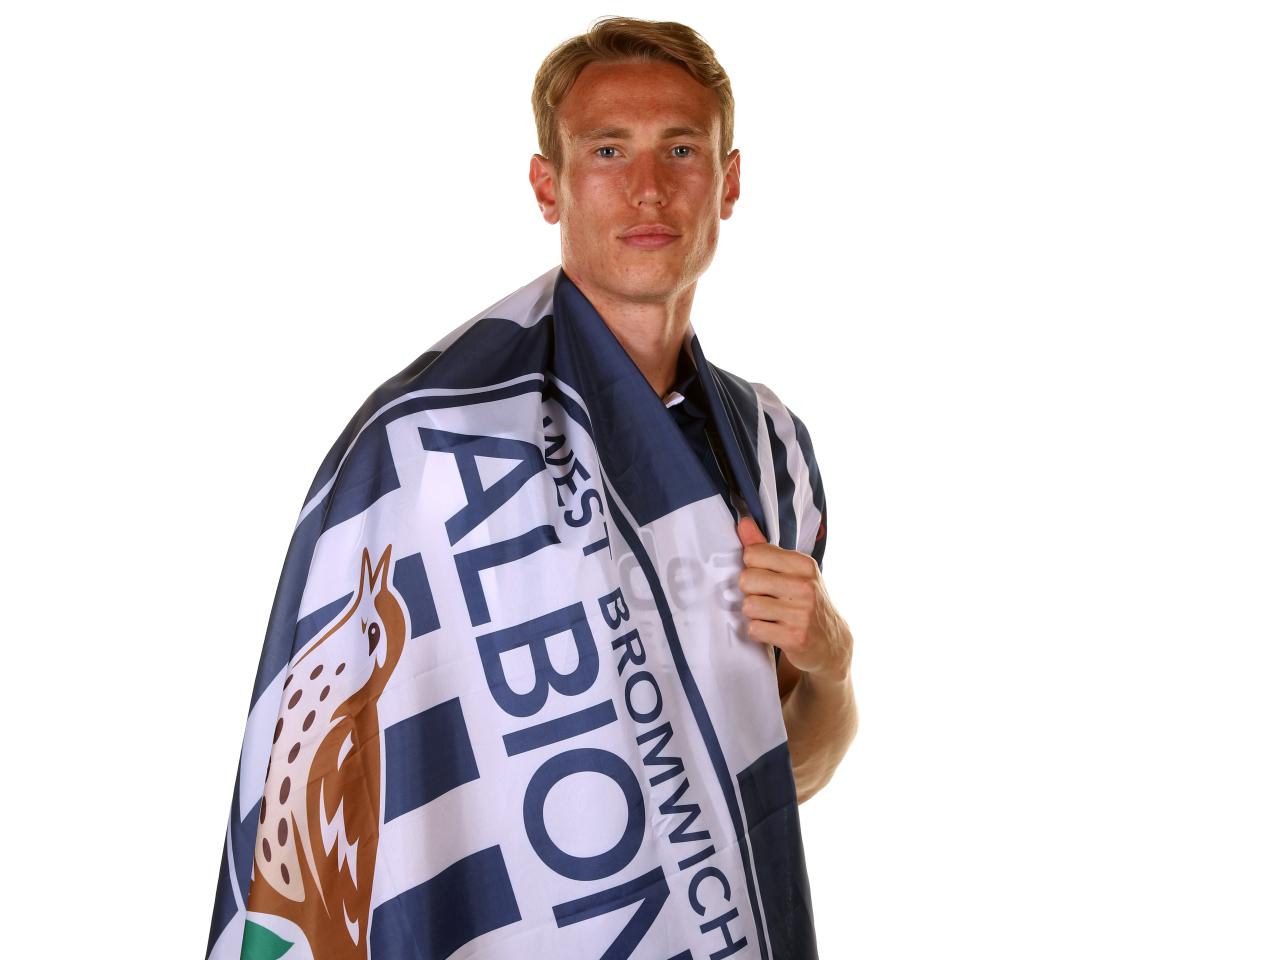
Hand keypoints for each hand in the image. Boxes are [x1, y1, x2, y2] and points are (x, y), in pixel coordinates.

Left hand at [736, 515, 852, 683]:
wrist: (831, 643)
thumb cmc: (805, 602)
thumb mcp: (792, 572)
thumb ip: (764, 548)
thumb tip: (742, 523)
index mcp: (803, 564)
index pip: (753, 554)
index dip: (751, 567)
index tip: (764, 577)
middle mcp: (804, 586)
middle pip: (747, 579)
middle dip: (749, 592)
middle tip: (765, 598)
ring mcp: (801, 613)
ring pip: (748, 606)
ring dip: (753, 614)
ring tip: (769, 615)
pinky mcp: (794, 637)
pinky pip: (754, 629)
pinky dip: (758, 631)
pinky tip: (772, 630)